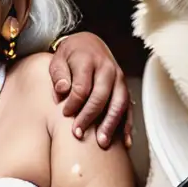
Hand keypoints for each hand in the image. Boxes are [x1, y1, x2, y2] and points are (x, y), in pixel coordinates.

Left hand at [48, 33, 132, 149]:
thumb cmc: (71, 55)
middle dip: (90, 117)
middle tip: (78, 134)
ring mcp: (119, 79)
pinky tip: (124, 142)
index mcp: (89, 60)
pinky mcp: (124, 88)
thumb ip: (58, 74)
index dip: (73, 102)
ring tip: (102, 143)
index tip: (65, 113)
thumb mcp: (58, 59)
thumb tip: (62, 90)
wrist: (90, 43)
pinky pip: (129, 108)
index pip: (82, 86)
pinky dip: (127, 125)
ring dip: (111, 124)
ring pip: (119, 103)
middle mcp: (108, 69)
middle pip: (101, 96)